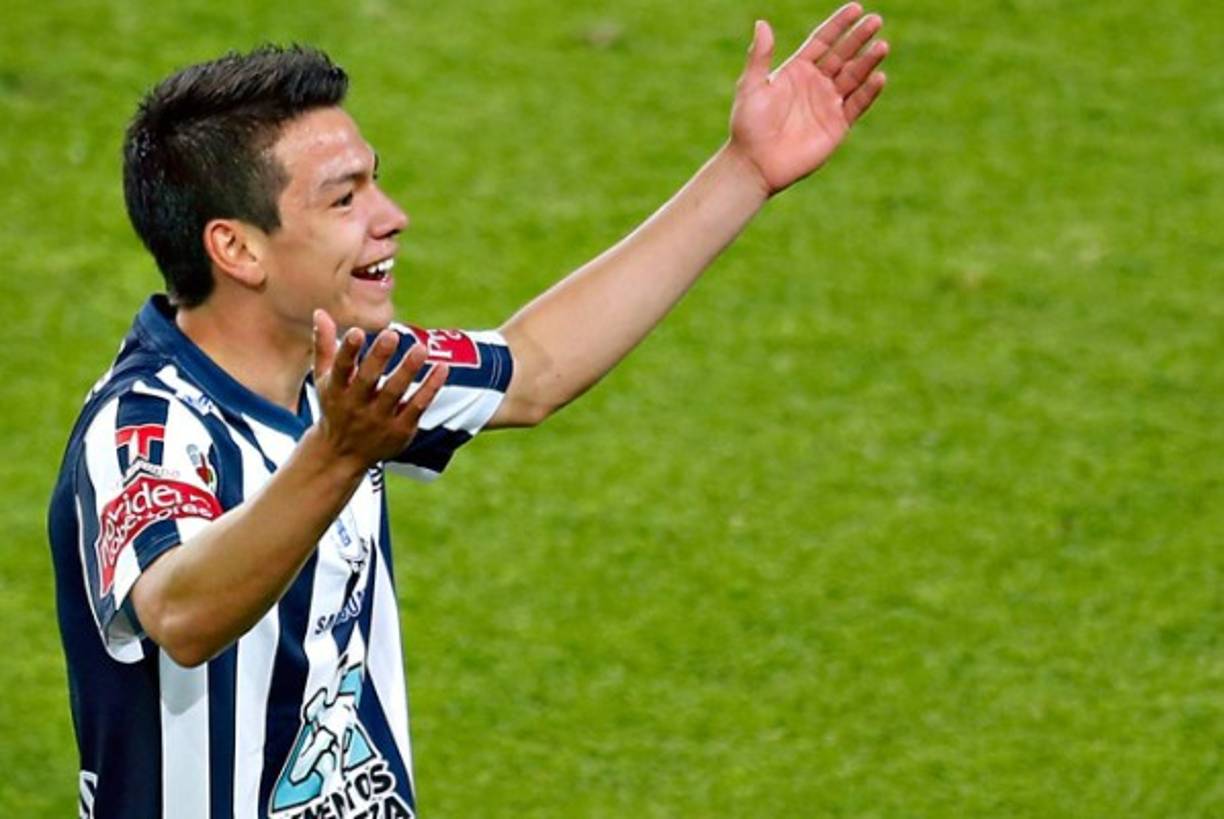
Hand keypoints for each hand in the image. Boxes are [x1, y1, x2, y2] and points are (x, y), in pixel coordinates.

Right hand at [311, 310, 448, 469]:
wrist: (342, 455)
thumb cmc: (335, 407)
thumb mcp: (324, 380)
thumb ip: (325, 346)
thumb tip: (320, 312)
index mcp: (336, 390)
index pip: (341, 369)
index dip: (347, 351)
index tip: (356, 332)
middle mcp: (356, 406)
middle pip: (368, 380)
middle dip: (379, 358)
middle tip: (393, 334)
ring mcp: (379, 419)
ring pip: (395, 393)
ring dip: (408, 370)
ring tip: (421, 348)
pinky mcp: (400, 430)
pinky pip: (417, 407)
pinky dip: (430, 388)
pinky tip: (442, 368)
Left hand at [729, 3, 887, 194]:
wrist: (755, 163)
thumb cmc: (748, 125)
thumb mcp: (751, 86)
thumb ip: (760, 56)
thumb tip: (762, 23)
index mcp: (797, 70)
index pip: (823, 41)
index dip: (838, 25)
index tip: (856, 8)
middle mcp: (816, 84)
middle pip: (843, 55)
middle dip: (859, 38)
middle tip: (875, 21)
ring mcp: (828, 104)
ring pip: (854, 77)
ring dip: (868, 62)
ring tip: (882, 46)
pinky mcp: (837, 126)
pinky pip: (857, 105)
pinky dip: (868, 92)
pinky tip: (878, 77)